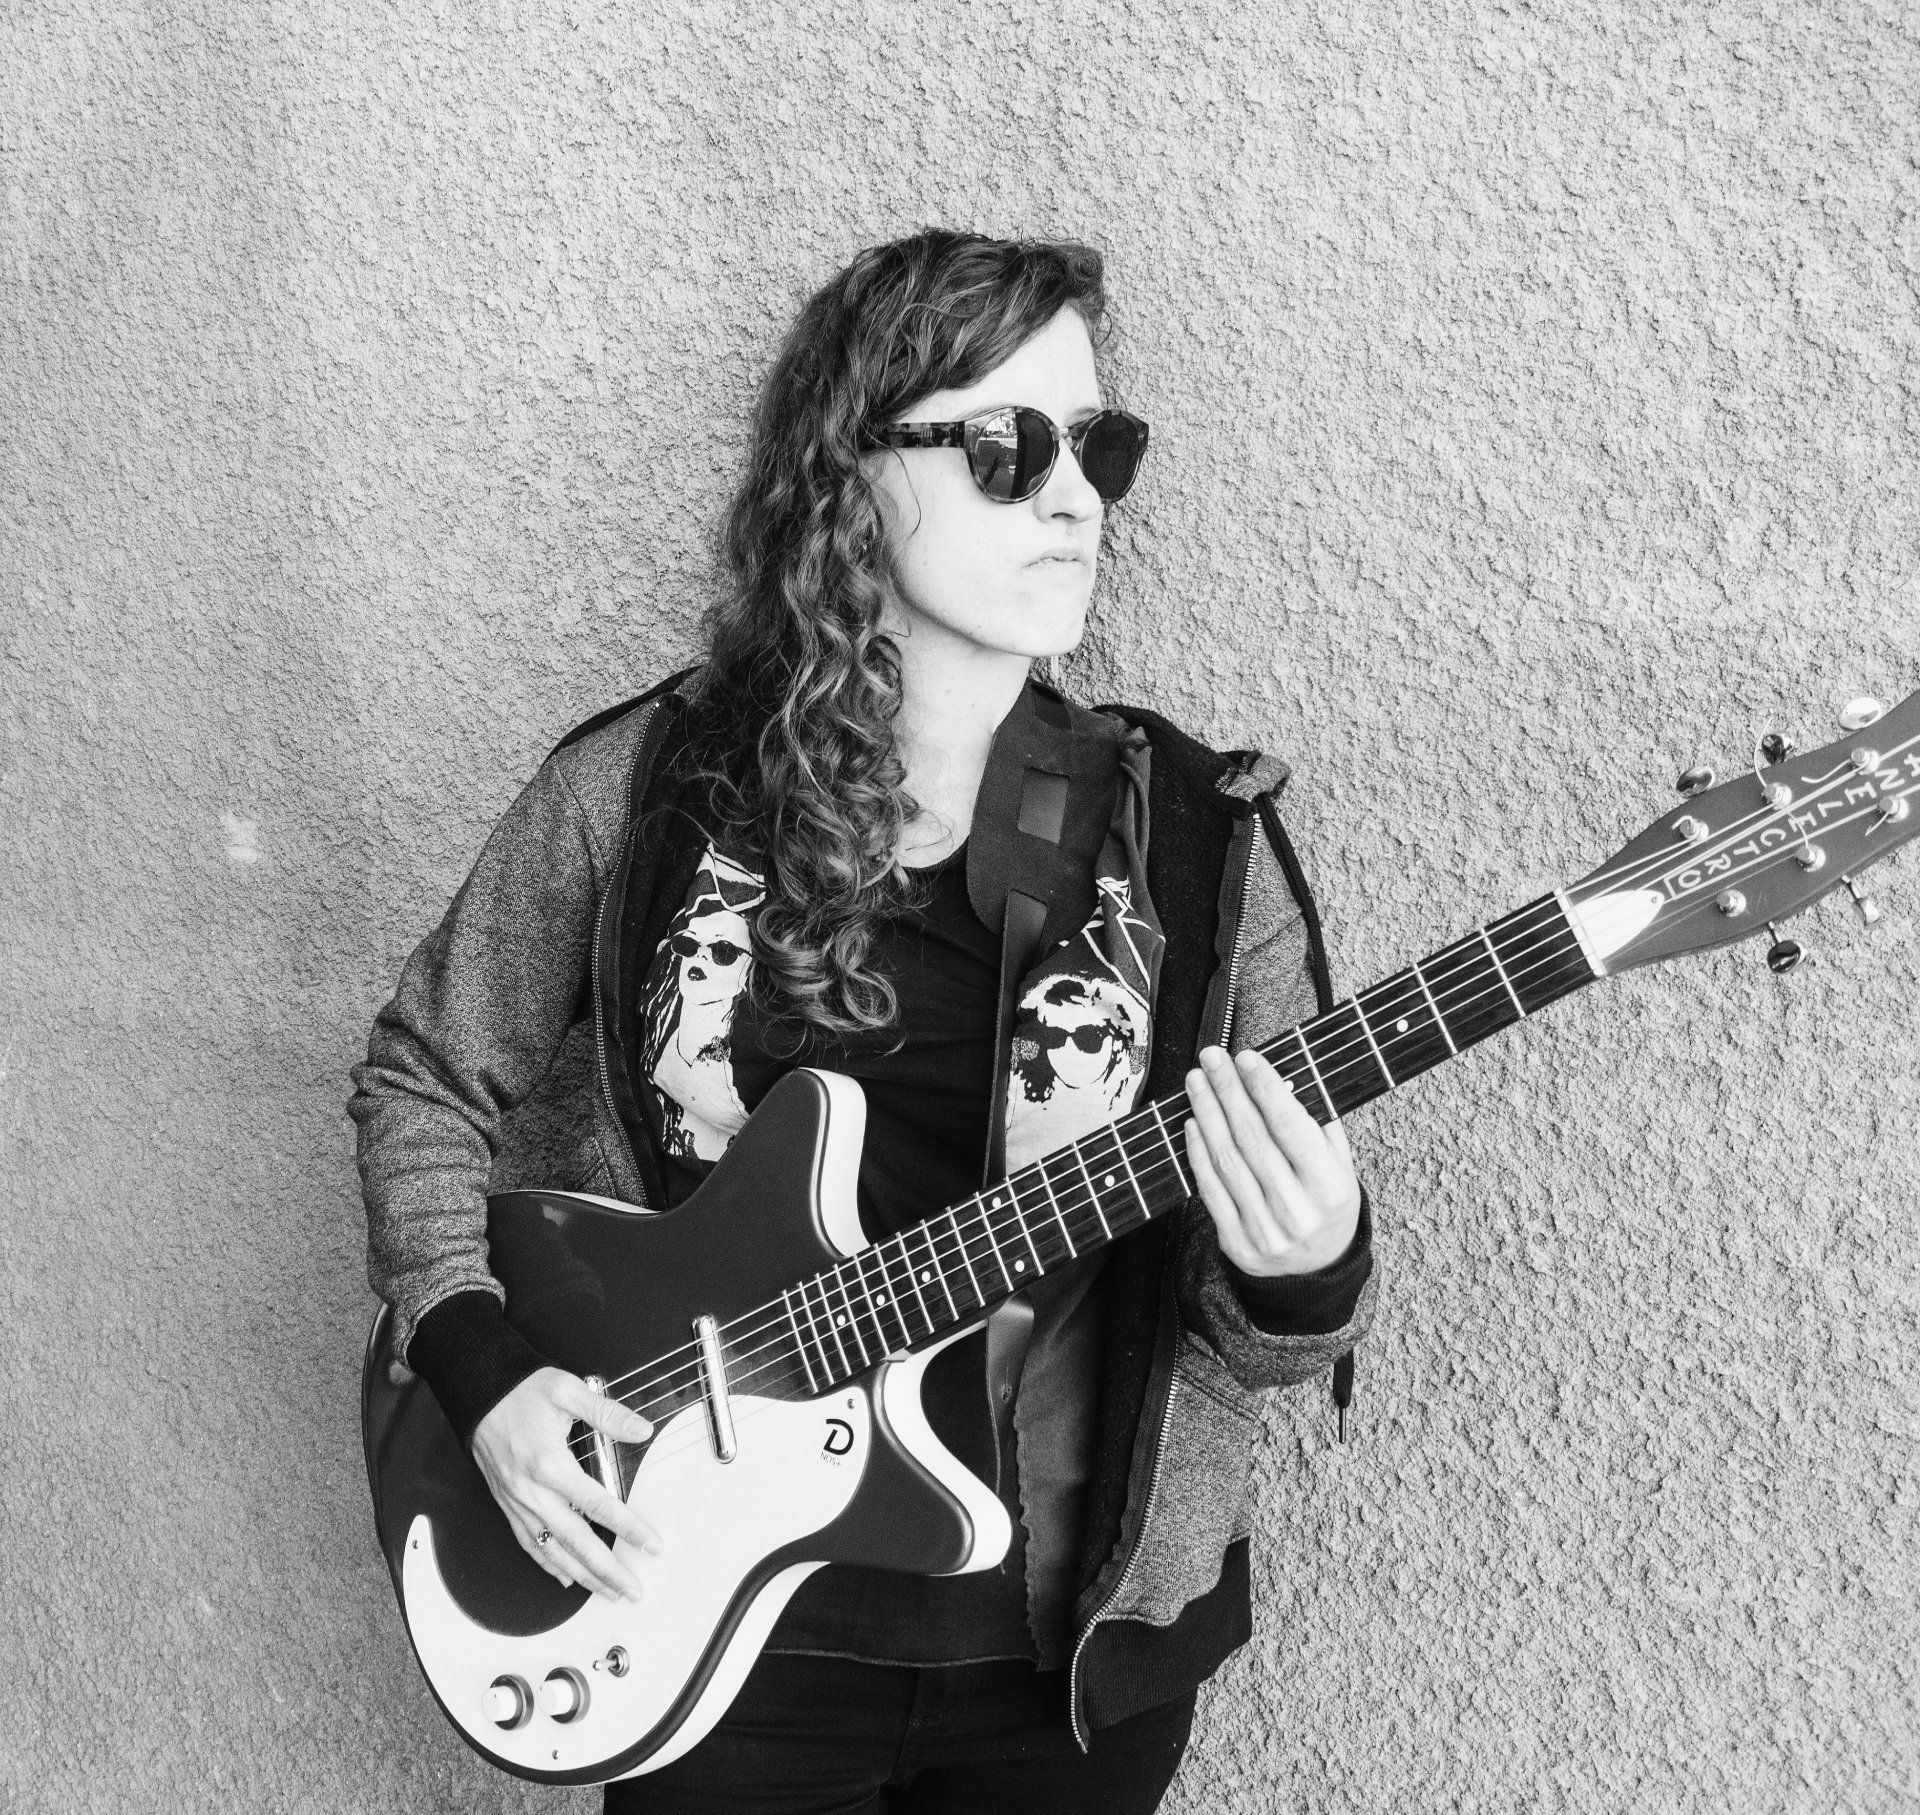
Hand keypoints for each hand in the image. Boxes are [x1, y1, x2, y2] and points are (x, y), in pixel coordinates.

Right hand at [470, 1367, 662, 1600]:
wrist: (478, 1392)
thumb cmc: (521, 1391)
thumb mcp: (569, 1391)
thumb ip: (607, 1413)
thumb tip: (641, 1429)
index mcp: (550, 1464)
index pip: (597, 1506)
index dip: (627, 1529)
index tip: (651, 1545)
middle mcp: (531, 1491)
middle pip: (574, 1542)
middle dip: (606, 1571)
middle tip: (633, 1590)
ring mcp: (517, 1502)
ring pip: (550, 1551)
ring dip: (581, 1576)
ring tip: (607, 1592)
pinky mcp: (507, 1504)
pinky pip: (528, 1542)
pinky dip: (547, 1564)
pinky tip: (565, 1576)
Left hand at [1183, 1046, 1361, 1278]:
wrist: (1316, 1270)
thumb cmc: (1327, 1204)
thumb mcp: (1340, 1165)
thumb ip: (1316, 1124)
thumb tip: (1280, 1078)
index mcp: (1329, 1186)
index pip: (1290, 1126)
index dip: (1264, 1087)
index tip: (1245, 1057)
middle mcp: (1297, 1209)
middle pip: (1252, 1138)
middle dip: (1228, 1091)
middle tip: (1211, 1058)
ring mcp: (1264, 1229)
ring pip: (1227, 1160)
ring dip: (1207, 1113)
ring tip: (1197, 1082)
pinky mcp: (1236, 1242)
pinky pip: (1210, 1190)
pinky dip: (1198, 1153)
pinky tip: (1192, 1123)